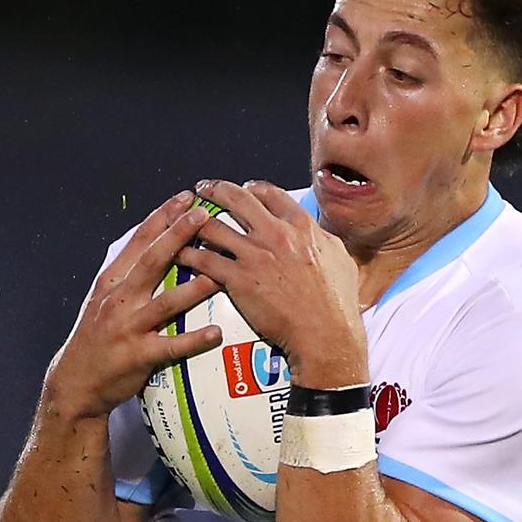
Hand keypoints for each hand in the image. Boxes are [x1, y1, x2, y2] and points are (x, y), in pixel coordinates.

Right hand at [42, 191, 224, 419]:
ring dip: (194, 288)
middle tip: (202, 216)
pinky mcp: (138, 356)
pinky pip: (171, 346)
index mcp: (112, 280)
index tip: (185, 198)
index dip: (162, 217)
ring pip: (165, 302)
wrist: (76, 381)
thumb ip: (128, 271)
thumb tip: (156, 240)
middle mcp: (119, 299)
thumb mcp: (104, 297)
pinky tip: (216, 333)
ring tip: (220, 274)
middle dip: (177, 236)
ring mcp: (128, 327)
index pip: (138, 241)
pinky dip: (194, 340)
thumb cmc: (96, 336)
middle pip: (151, 261)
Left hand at [177, 179, 367, 387]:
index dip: (251, 188)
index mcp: (300, 226)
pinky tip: (182, 254)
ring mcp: (254, 255)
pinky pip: (204, 260)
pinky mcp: (237, 280)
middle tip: (203, 189)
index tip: (242, 189)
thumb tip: (317, 232)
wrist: (324, 334)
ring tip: (185, 224)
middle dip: (215, 190)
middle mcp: (275, 234)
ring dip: (196, 224)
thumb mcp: (339, 259)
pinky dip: (189, 254)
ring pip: (213, 227)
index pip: (269, 193)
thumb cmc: (337, 302)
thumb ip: (323, 240)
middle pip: (236, 199)